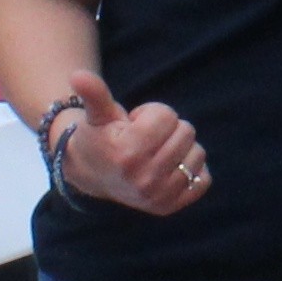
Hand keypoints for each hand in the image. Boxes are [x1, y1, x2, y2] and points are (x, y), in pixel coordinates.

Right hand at [62, 67, 210, 216]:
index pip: (166, 115)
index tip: (134, 125)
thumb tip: (78, 74)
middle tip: (145, 139)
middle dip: (167, 128)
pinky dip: (192, 169)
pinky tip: (170, 167)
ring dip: (180, 147)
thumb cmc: (99, 137)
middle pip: (185, 131)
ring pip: (197, 152)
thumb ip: (93, 93)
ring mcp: (158, 196)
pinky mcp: (170, 207)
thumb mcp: (96, 114)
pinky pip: (203, 179)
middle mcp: (144, 179)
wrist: (93, 175)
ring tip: (155, 152)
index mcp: (127, 153)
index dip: (152, 113)